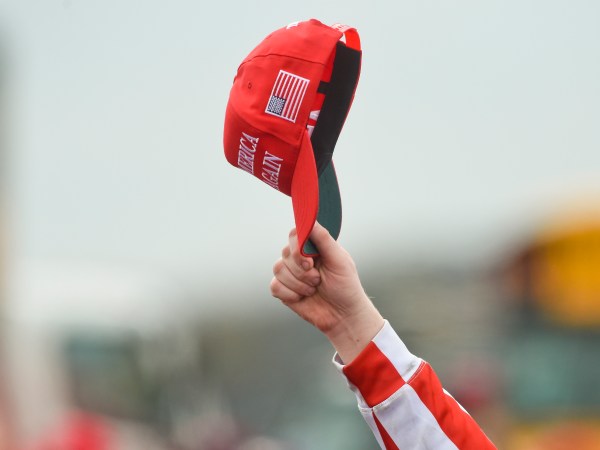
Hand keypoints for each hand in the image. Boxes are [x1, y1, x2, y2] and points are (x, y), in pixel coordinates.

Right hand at [270, 222, 383, 362]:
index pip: (294, 235)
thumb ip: (324, 239)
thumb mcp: (340, 260)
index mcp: (313, 247)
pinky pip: (274, 286)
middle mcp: (299, 257)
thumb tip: (310, 219)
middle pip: (285, 253)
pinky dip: (290, 294)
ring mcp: (290, 273)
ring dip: (298, 284)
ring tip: (313, 289)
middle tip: (318, 280)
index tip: (310, 262)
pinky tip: (303, 297)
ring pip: (278, 269)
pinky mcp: (284, 290)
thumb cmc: (346, 286)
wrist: (343, 315)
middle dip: (302, 271)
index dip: (298, 248)